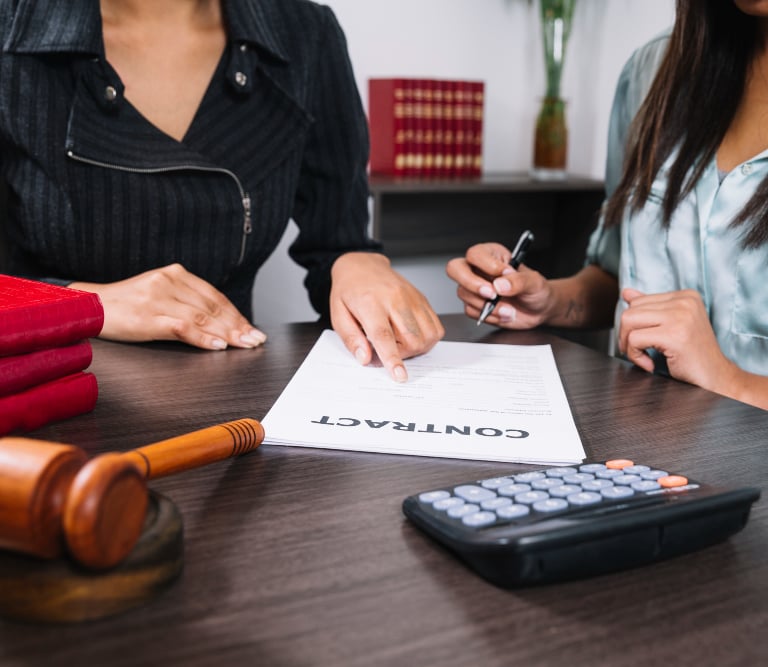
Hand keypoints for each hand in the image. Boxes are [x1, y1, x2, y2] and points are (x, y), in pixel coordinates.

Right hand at [70, 264, 265, 349]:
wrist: (89, 307)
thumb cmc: (126, 305)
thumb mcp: (160, 295)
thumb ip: (187, 302)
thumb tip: (221, 323)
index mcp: (175, 274)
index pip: (214, 296)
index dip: (236, 314)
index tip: (251, 329)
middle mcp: (169, 281)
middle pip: (212, 306)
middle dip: (238, 325)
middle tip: (256, 340)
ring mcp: (158, 298)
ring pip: (202, 317)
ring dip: (228, 333)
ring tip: (245, 344)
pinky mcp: (148, 316)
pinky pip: (183, 327)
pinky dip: (203, 337)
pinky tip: (218, 345)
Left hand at [329, 252, 443, 381]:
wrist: (363, 265)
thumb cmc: (349, 291)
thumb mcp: (338, 315)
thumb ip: (351, 339)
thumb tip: (365, 358)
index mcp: (370, 303)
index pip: (384, 336)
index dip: (392, 359)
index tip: (399, 376)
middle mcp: (395, 299)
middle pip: (411, 338)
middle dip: (403, 355)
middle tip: (387, 348)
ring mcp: (412, 298)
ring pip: (428, 335)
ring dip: (416, 348)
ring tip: (399, 340)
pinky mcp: (422, 299)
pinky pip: (436, 327)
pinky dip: (427, 338)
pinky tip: (411, 334)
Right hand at [445, 242, 552, 327]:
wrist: (539, 310)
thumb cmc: (536, 290)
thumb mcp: (534, 281)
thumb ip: (519, 281)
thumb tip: (500, 284)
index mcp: (492, 255)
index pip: (475, 254)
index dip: (486, 265)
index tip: (504, 274)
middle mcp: (479, 270)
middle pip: (455, 269)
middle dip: (472, 284)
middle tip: (492, 294)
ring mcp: (474, 289)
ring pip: (463, 293)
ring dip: (487, 305)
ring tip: (509, 309)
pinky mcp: (475, 305)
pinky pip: (471, 311)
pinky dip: (489, 315)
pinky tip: (504, 313)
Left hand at [618, 288, 736, 390]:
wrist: (716, 378)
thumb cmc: (694, 355)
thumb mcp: (672, 325)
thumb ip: (651, 308)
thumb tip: (626, 293)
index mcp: (685, 296)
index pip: (638, 302)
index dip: (632, 325)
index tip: (642, 342)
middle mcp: (684, 301)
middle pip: (631, 311)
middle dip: (626, 335)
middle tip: (638, 352)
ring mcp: (680, 317)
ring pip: (628, 321)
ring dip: (628, 345)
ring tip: (643, 357)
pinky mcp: (674, 335)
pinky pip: (634, 339)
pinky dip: (635, 355)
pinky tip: (649, 364)